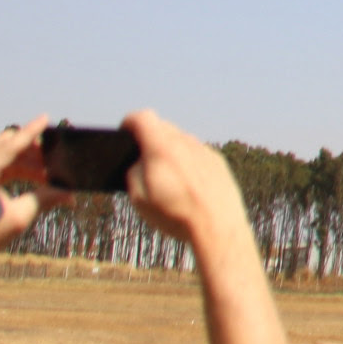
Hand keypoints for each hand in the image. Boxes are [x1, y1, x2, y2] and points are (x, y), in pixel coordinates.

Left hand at [0, 116, 48, 260]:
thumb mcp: (17, 217)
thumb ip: (44, 198)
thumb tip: (68, 193)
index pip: (12, 143)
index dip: (31, 132)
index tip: (45, 119)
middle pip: (8, 144)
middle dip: (33, 152)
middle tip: (54, 164)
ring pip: (2, 153)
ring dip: (25, 162)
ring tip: (46, 177)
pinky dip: (13, 168)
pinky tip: (30, 179)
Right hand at [120, 110, 248, 252]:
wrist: (218, 226)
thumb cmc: (176, 214)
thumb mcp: (139, 197)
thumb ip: (133, 172)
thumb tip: (139, 162)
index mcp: (161, 147)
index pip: (142, 118)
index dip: (129, 123)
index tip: (124, 132)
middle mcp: (185, 142)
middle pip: (162, 127)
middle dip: (149, 139)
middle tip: (142, 160)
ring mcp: (204, 149)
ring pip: (181, 141)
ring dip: (170, 151)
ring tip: (165, 176)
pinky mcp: (218, 160)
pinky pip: (196, 153)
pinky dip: (188, 161)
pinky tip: (186, 184)